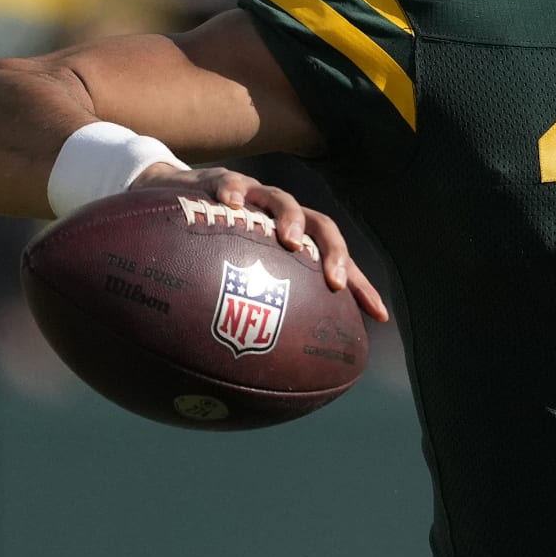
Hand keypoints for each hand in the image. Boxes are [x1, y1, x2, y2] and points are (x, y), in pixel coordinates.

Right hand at [131, 162, 388, 322]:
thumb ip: (245, 314)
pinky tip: (231, 204)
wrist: (176, 197)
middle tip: (333, 280)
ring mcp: (255, 197)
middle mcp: (282, 218)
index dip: (359, 287)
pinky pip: (230, 183)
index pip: (337, 262)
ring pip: (283, 200)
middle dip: (333, 252)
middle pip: (322, 226)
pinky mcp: (223, 182)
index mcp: (296, 242)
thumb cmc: (211, 247)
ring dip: (291, 218)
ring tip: (290, 239)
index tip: (379, 317)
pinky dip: (234, 192)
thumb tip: (253, 374)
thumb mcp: (230, 279)